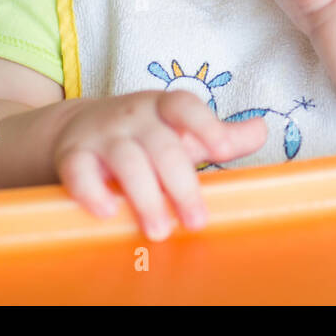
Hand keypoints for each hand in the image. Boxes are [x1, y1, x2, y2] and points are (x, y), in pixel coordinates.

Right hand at [53, 90, 266, 239]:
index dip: (205, 123)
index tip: (222, 148)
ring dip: (144, 197)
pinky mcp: (72, 155)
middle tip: (196, 222)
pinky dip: (92, 191)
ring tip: (159, 230)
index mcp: (162, 108)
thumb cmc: (144, 134)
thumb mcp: (180, 130)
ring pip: (125, 160)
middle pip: (161, 146)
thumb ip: (220, 134)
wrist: (77, 128)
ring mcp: (101, 134)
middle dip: (181, 185)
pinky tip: (108, 212)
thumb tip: (263, 129)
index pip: (184, 106)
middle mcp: (133, 116)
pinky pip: (78, 170)